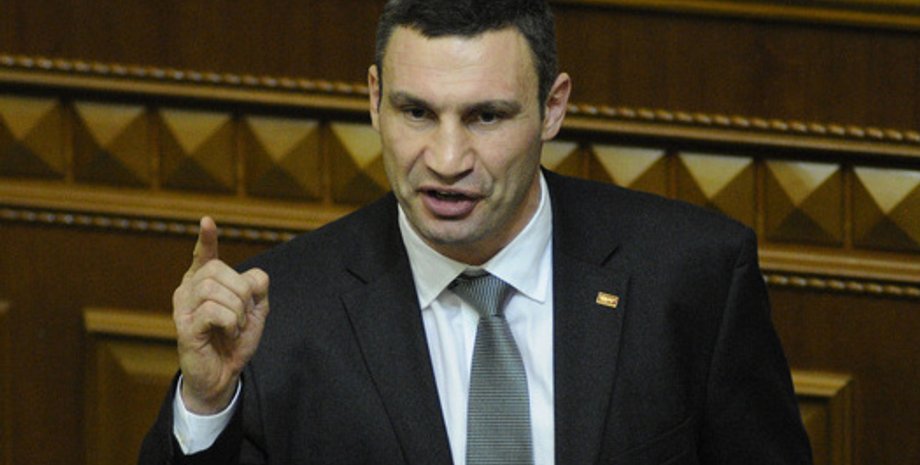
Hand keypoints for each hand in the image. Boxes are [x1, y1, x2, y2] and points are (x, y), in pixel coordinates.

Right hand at [173, 217, 269, 413]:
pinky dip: (230, 322)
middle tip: (243, 315)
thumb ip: (256, 287)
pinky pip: (212, 311)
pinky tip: (228, 334)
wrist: (225, 375)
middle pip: (218, 269)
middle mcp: (189, 290)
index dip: (207, 239)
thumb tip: (253, 276)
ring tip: (235, 326)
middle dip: (242, 291)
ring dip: (236, 309)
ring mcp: (183, 308)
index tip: (207, 221)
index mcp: (205, 282)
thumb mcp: (255, 310)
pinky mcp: (184, 327)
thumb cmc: (235, 339)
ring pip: (214, 289)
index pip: (205, 255)